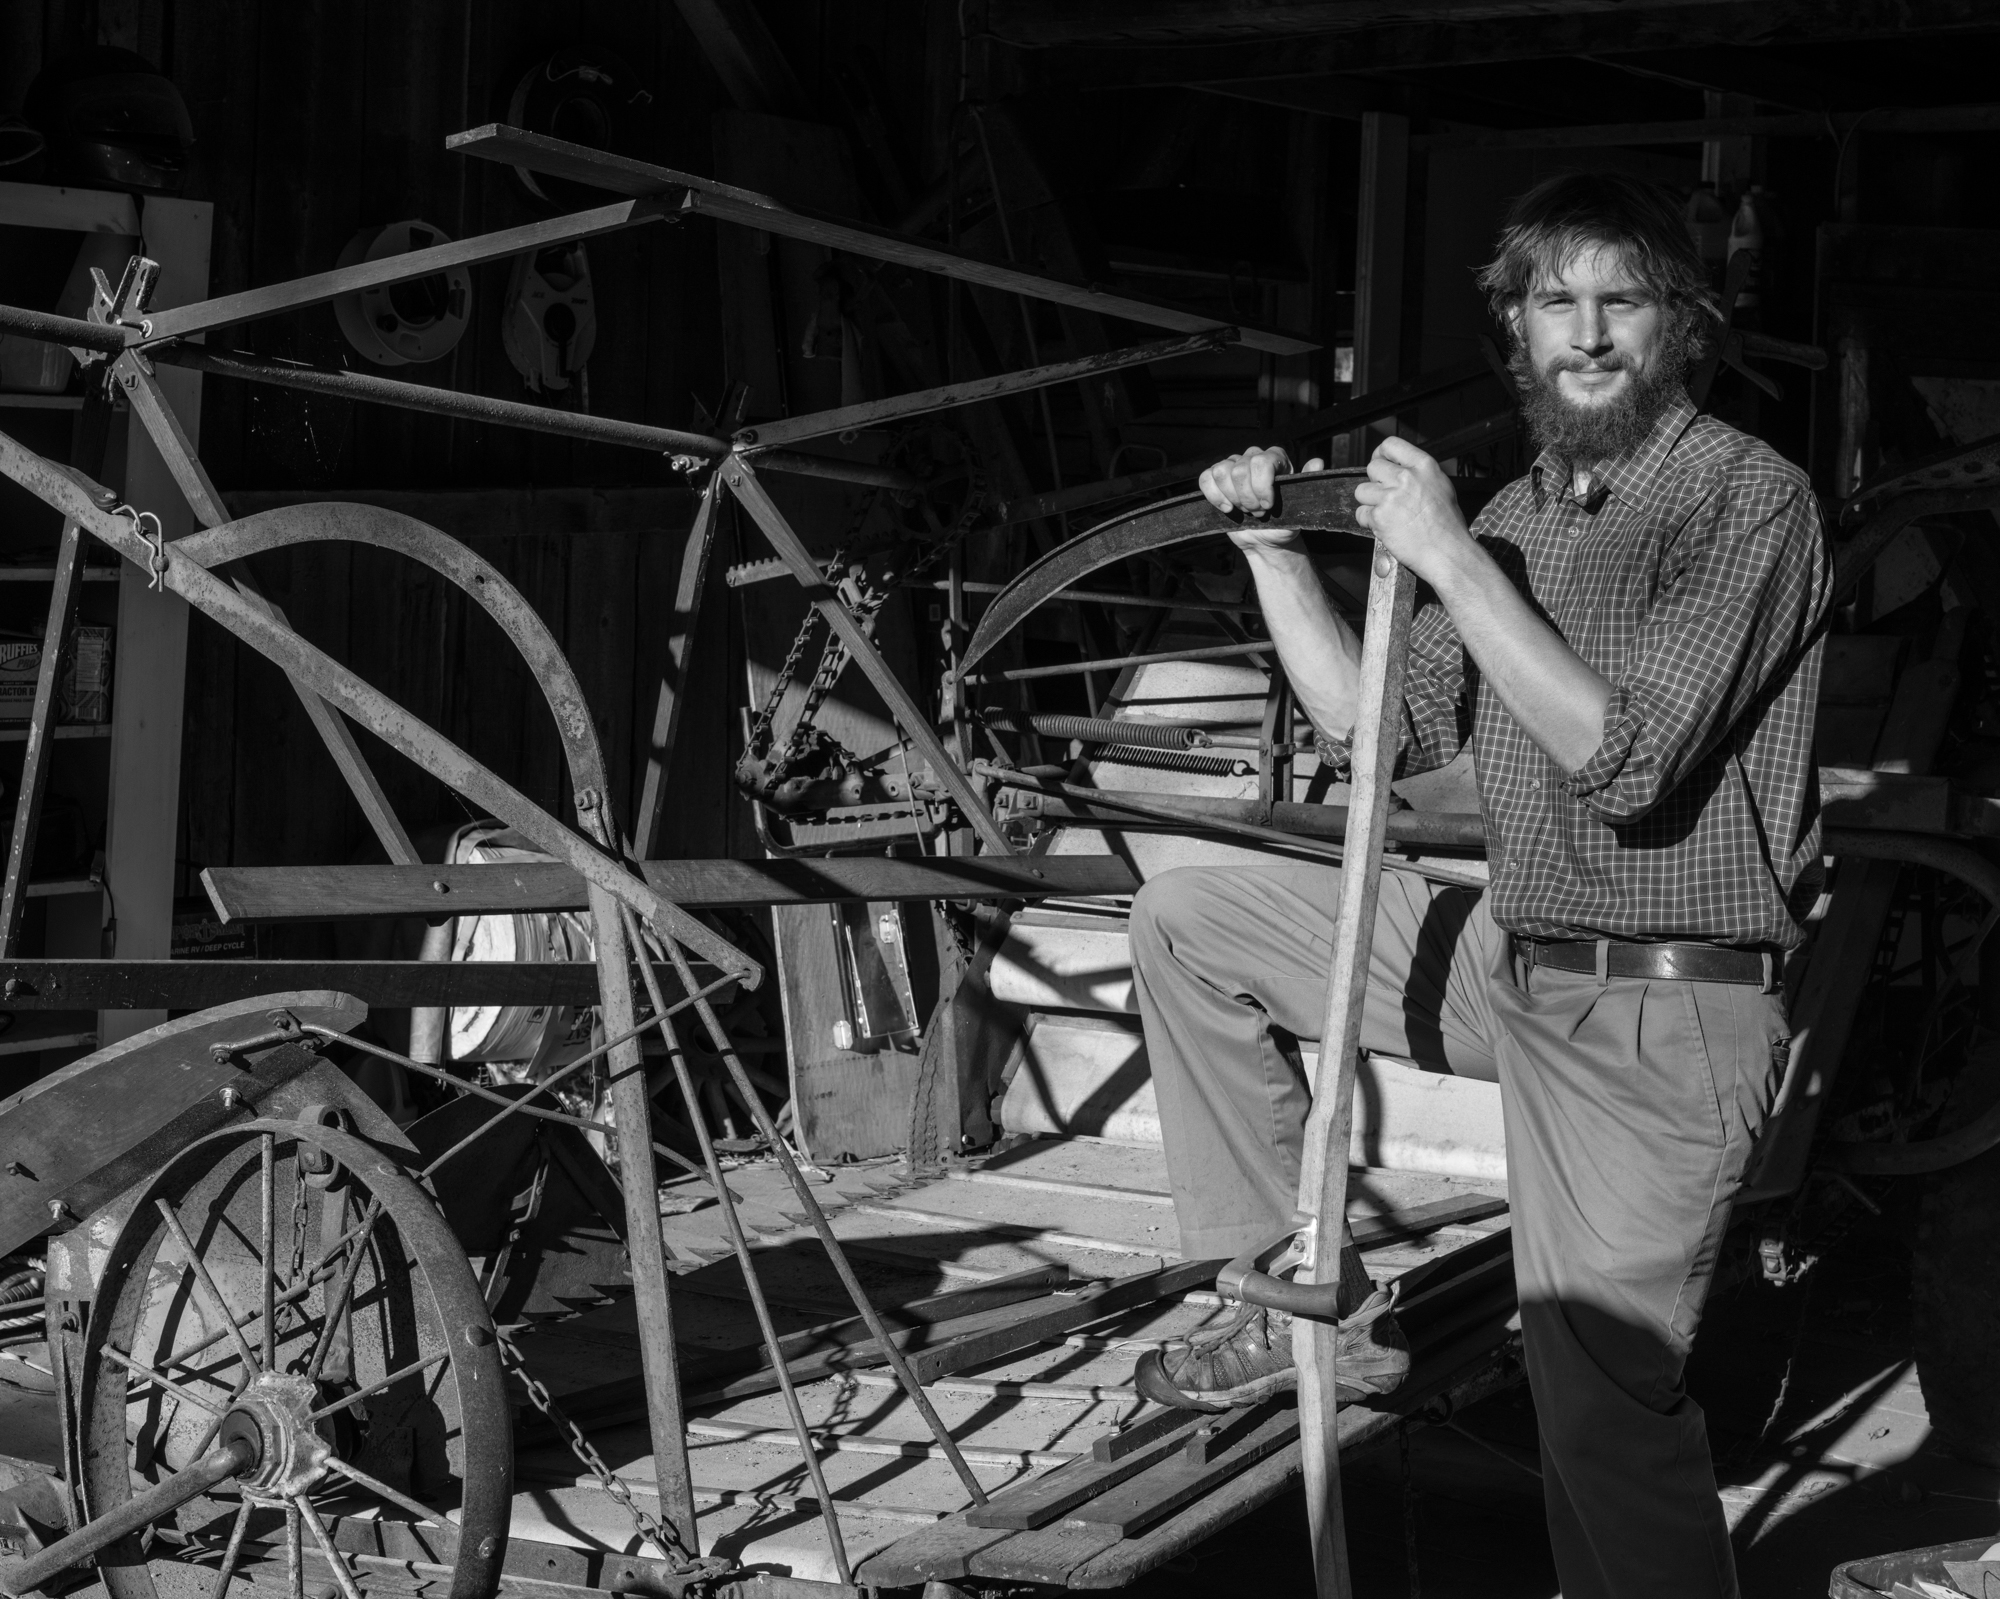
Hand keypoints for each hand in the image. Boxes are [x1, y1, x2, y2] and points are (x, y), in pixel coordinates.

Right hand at [1198, 447, 1326, 551]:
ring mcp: (1233, 467)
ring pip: (1221, 471)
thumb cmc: (1285, 523)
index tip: (1268, 506)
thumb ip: (1308, 483)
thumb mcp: (1301, 508)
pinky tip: (1228, 509)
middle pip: (1239, 469)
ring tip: (1245, 511)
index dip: (1261, 486)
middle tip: (1258, 513)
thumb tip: (1317, 462)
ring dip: (1232, 497)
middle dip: (1247, 497)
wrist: (1266, 540)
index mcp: (1276, 459)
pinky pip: (1206, 478)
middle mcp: (1254, 457)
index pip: (1261, 461)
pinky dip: (1214, 497)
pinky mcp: (1216, 480)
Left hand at [1352, 436, 1471, 585]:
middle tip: (1385, 495)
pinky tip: (1384, 526)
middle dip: (1375, 482)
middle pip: (1372, 467)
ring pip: (1362, 490)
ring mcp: (1390, 497)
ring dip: (1370, 502)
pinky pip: (1361, 513)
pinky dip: (1368, 521)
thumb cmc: (1447, 525)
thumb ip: (1418, 474)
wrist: (1446, 552)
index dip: (1381, 454)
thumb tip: (1399, 469)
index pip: (1390, 445)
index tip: (1380, 462)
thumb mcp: (1441, 486)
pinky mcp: (1379, 516)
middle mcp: (1405, 478)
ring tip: (1386, 513)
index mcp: (1423, 466)